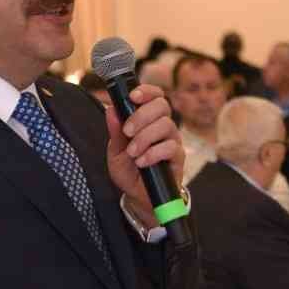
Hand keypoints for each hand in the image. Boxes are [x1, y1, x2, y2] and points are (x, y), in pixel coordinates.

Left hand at [106, 85, 184, 224]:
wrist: (139, 196)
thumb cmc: (129, 171)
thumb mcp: (115, 151)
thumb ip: (115, 132)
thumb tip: (110, 109)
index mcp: (148, 120)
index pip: (154, 96)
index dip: (146, 92)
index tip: (133, 97)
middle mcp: (163, 127)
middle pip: (162, 106)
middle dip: (141, 116)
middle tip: (127, 132)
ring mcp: (172, 141)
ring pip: (166, 125)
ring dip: (145, 137)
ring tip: (133, 153)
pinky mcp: (178, 157)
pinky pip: (170, 147)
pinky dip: (153, 153)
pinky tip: (142, 162)